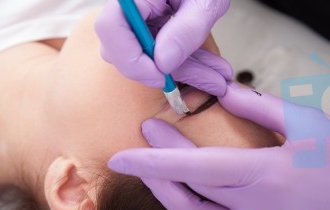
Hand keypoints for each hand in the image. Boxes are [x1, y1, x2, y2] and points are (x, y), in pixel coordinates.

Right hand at [95, 0, 231, 95]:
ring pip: (150, 58)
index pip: (111, 28)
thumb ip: (187, 29)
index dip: (131, 59)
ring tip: (218, 79)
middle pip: (127, 50)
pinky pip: (164, 55)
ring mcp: (140, 19)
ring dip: (186, 72)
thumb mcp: (206, 1)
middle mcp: (130, 7)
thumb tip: (163, 63)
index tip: (161, 76)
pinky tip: (212, 72)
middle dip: (169, 73)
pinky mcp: (153, 28)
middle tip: (203, 82)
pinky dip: (188, 65)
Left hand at [108, 83, 329, 209]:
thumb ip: (260, 107)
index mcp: (267, 173)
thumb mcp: (308, 122)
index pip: (195, 166)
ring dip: (167, 200)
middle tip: (142, 148)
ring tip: (153, 178)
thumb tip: (225, 92)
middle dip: (156, 171)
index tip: (124, 150)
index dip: (154, 159)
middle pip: (189, 193)